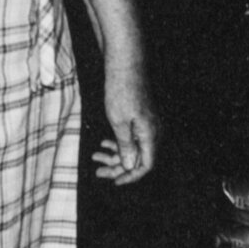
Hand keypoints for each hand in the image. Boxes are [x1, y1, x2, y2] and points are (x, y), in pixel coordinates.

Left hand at [93, 66, 158, 184]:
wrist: (125, 66)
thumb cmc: (121, 92)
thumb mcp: (119, 122)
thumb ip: (126, 146)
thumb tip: (131, 167)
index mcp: (151, 135)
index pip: (145, 165)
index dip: (130, 176)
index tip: (113, 181)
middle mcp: (153, 132)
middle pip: (138, 158)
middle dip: (118, 167)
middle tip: (98, 170)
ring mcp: (147, 124)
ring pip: (133, 147)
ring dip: (115, 155)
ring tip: (95, 157)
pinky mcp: (140, 117)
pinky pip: (131, 136)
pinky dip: (118, 142)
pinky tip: (104, 144)